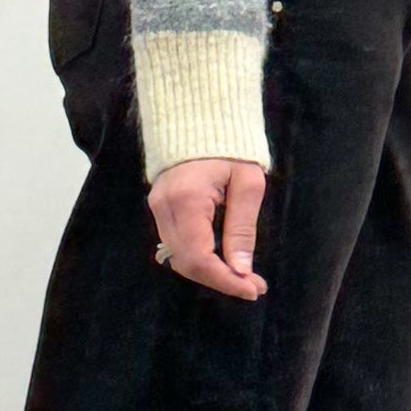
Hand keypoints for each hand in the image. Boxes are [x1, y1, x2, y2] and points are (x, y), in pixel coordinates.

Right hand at [150, 155, 265, 298]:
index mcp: (187, 200)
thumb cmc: (229, 148)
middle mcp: (164, 208)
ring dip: (209, 272)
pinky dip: (198, 259)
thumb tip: (241, 270)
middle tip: (253, 286)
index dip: (225, 280)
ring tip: (241, 276)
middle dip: (219, 280)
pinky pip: (175, 245)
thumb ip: (242, 229)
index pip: (200, 257)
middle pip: (185, 263)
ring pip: (177, 258)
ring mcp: (157, 208)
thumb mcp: (247, 184)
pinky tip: (221, 260)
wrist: (198, 121)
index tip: (253, 289)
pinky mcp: (158, 209)